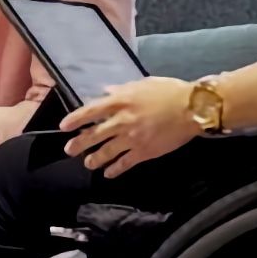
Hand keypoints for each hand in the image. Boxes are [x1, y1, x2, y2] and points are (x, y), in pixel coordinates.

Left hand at [60, 75, 203, 176]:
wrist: (192, 108)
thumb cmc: (168, 91)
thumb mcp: (141, 84)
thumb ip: (121, 90)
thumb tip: (105, 92)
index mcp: (120, 101)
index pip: (90, 111)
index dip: (74, 119)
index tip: (63, 127)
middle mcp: (121, 121)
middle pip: (93, 135)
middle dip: (79, 144)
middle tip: (69, 150)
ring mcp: (132, 138)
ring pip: (106, 152)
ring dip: (94, 159)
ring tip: (87, 164)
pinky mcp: (144, 152)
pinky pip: (124, 163)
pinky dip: (114, 169)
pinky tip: (108, 173)